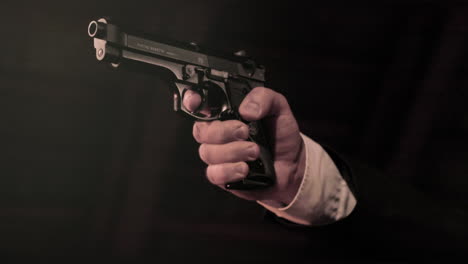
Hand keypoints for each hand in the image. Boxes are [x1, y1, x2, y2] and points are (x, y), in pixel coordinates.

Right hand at [184, 87, 305, 204]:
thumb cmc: (280, 136)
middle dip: (223, 131)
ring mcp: (219, 156)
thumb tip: (246, 109)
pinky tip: (245, 169)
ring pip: (207, 152)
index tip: (197, 102)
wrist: (292, 164)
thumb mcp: (278, 108)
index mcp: (226, 115)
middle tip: (245, 132)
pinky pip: (214, 173)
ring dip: (233, 151)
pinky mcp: (223, 176)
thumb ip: (263, 98)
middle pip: (201, 131)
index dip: (191, 101)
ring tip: (255, 152)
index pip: (200, 106)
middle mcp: (218, 135)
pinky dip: (230, 170)